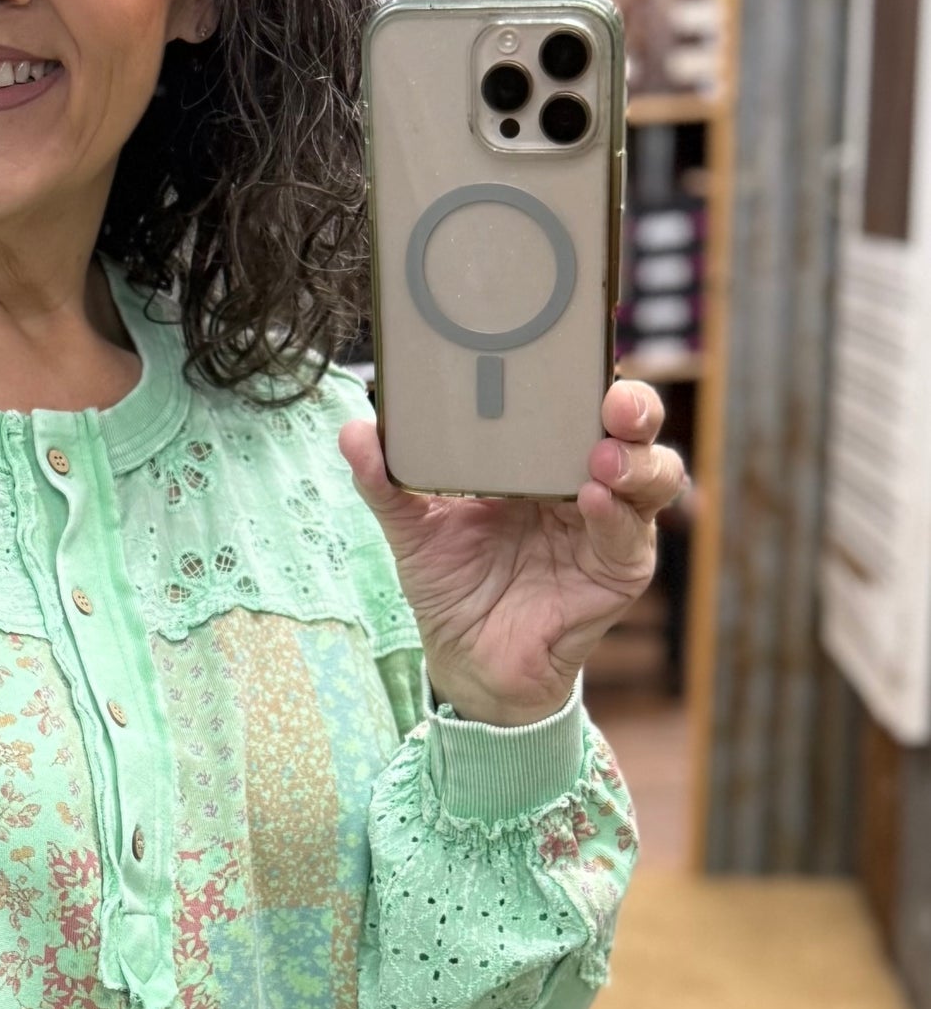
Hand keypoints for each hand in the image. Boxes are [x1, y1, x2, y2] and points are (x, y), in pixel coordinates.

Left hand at [337, 381, 685, 726]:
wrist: (466, 657)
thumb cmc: (451, 581)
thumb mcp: (412, 526)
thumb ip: (386, 481)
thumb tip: (356, 431)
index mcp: (542, 457)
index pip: (577, 402)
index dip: (584, 376)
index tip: (572, 351)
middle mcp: (585, 481)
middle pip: (631, 429)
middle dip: (633, 407)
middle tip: (612, 399)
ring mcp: (608, 525)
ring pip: (653, 475)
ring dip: (636, 460)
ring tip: (603, 457)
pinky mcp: (620, 570)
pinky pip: (629, 536)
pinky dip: (615, 516)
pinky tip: (595, 499)